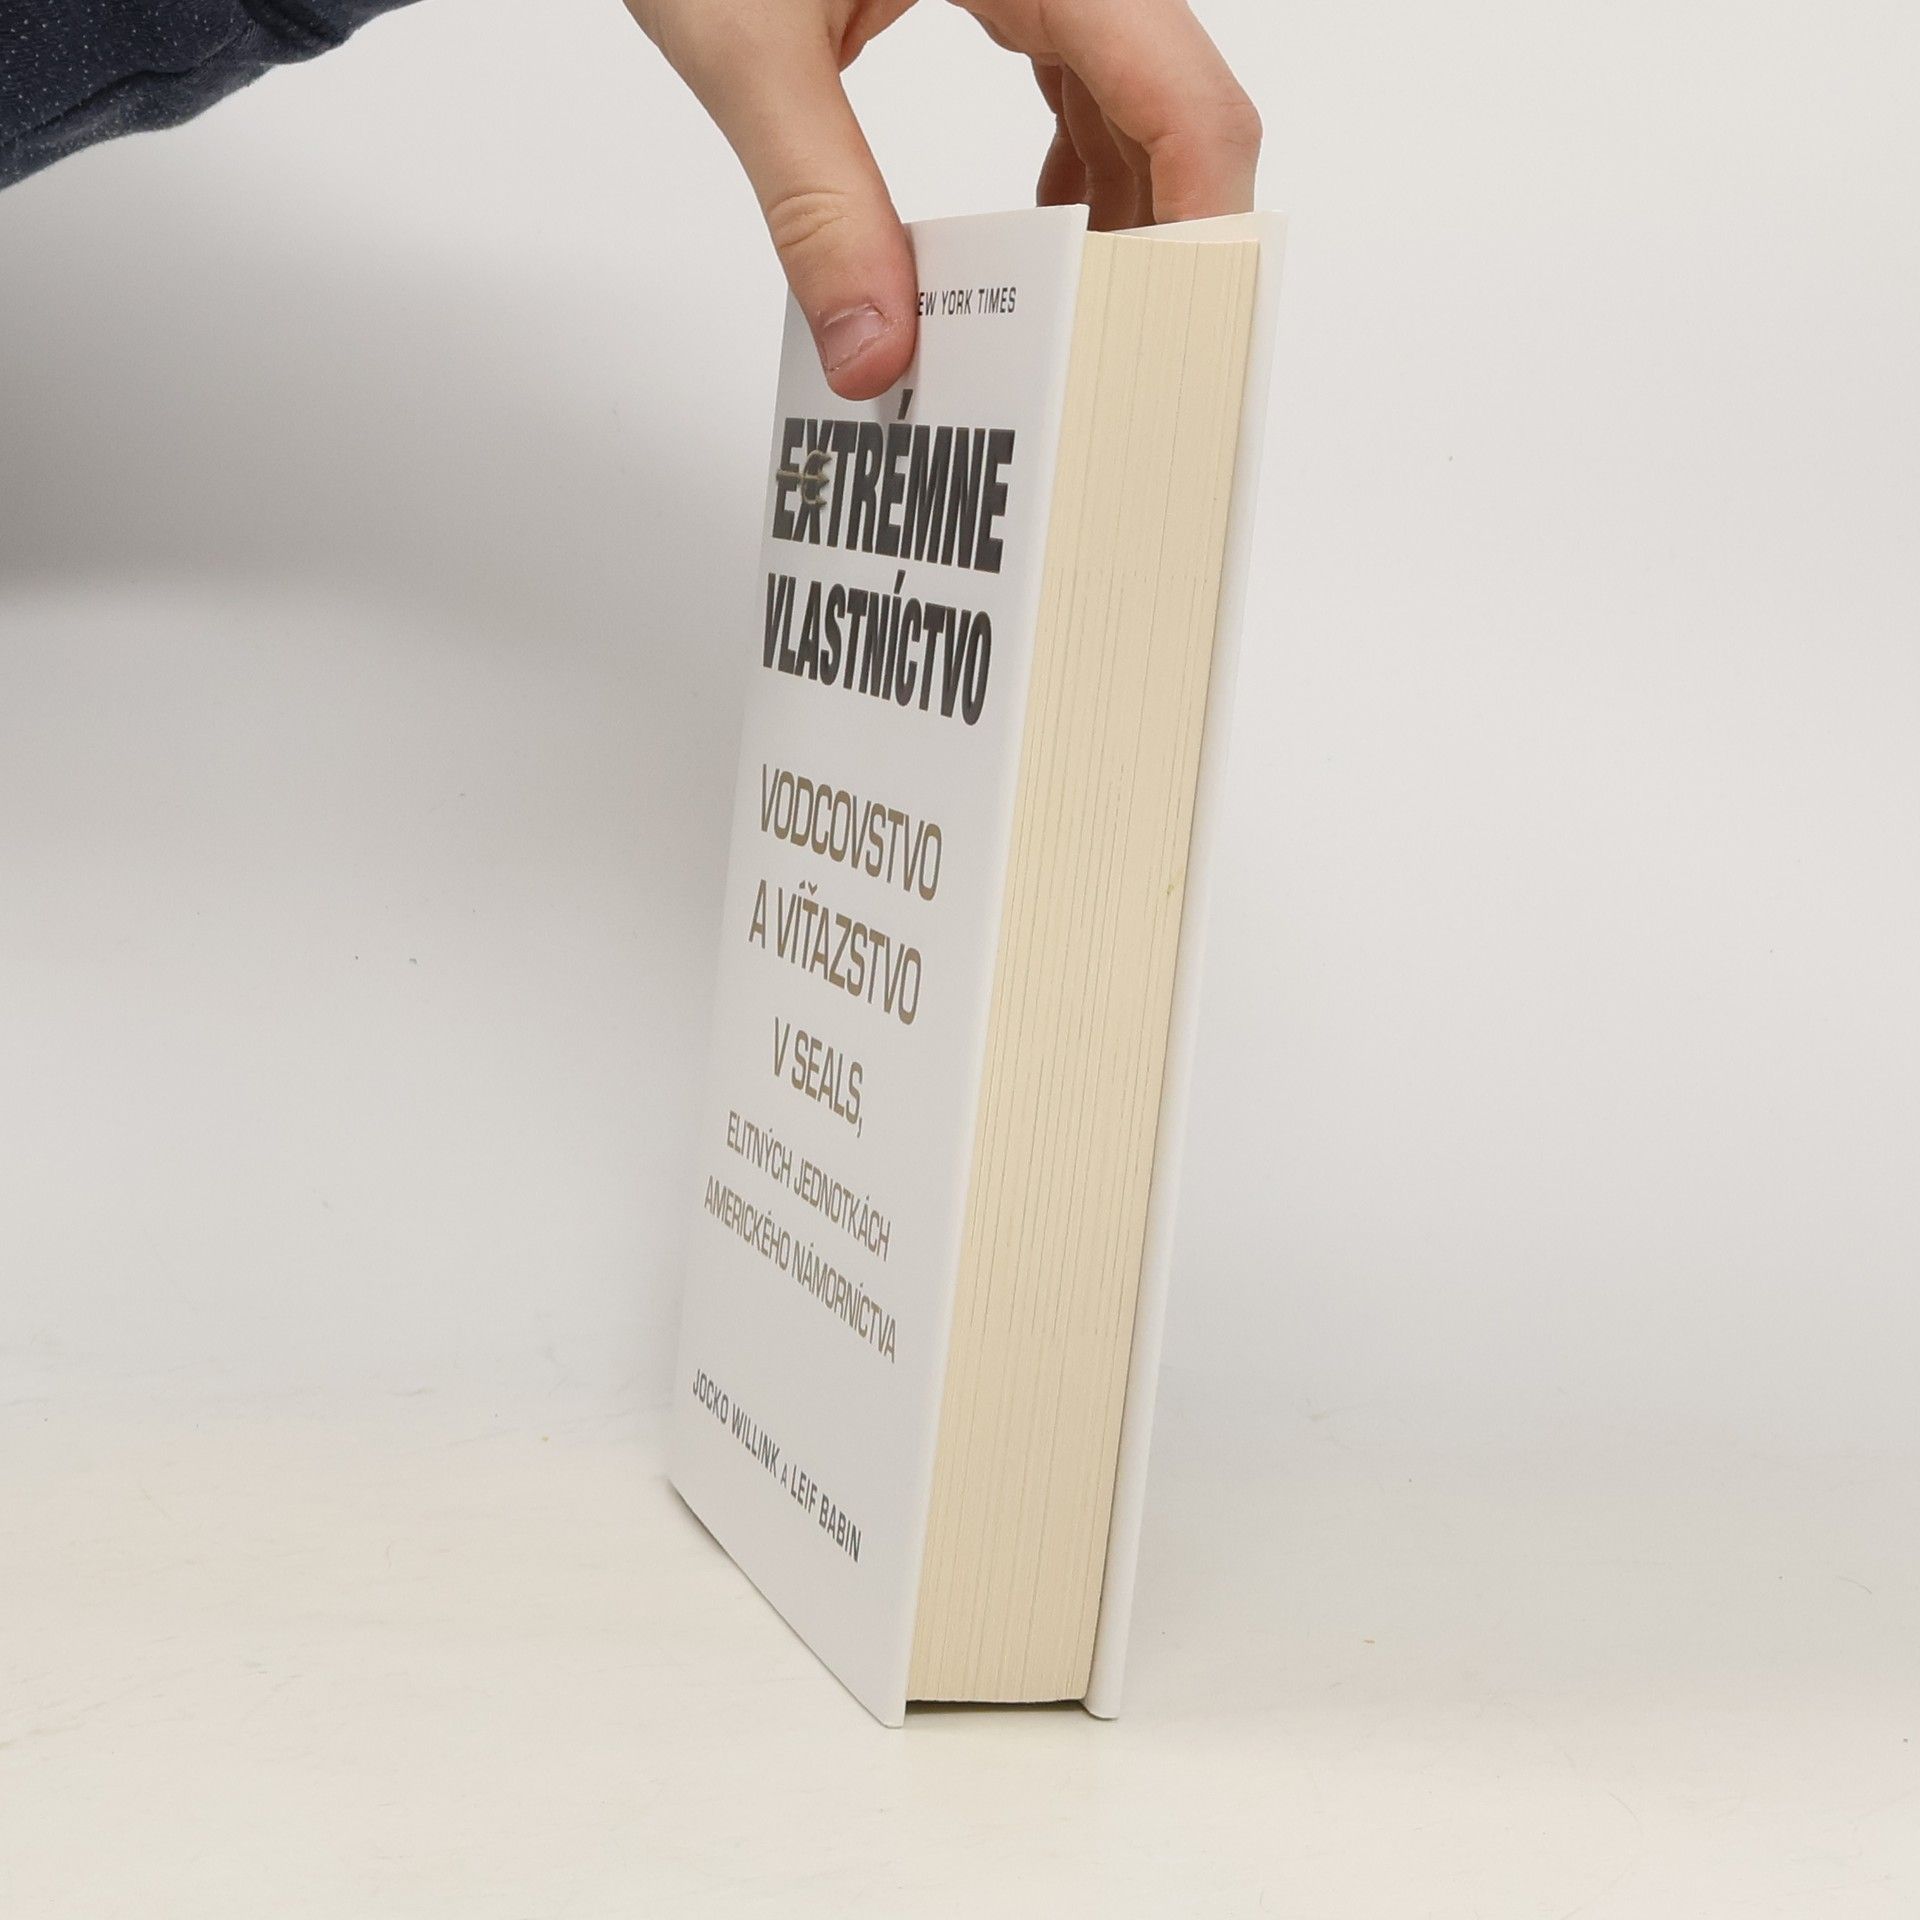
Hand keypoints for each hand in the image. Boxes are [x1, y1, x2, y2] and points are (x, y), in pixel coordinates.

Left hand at [624, 0, 1260, 400]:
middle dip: (1154, 243)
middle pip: (1176, 110)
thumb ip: (814, 204)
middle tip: (1111, 361)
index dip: (1201, 228)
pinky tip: (1032, 236)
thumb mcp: (749, 41)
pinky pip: (1082, 80)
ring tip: (1067, 319)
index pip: (1183, 99)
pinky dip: (1072, 168)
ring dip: (1114, 215)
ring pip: (1136, 102)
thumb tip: (873, 351)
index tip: (1172, 338)